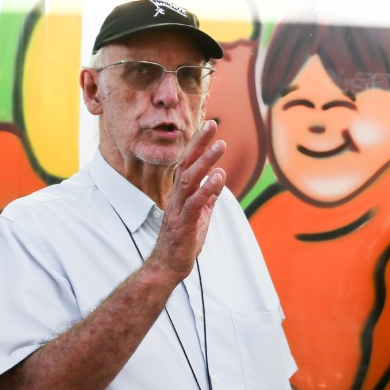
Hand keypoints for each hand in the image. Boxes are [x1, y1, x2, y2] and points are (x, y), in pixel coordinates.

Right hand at [147, 124, 225, 281]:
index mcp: (181, 193)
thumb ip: (207, 196)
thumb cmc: (183, 240)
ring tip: (220, 144)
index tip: (209, 126)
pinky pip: (195, 202)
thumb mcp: (199, 214)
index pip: (188, 162)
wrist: (169, 265)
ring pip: (190, 178)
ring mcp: (178, 208)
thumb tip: (218, 179)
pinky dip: (207, 188)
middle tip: (212, 124)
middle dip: (199, 143)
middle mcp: (177, 196)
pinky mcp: (184, 222)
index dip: (198, 144)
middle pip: (186, 163)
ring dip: (206, 161)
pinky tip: (218, 176)